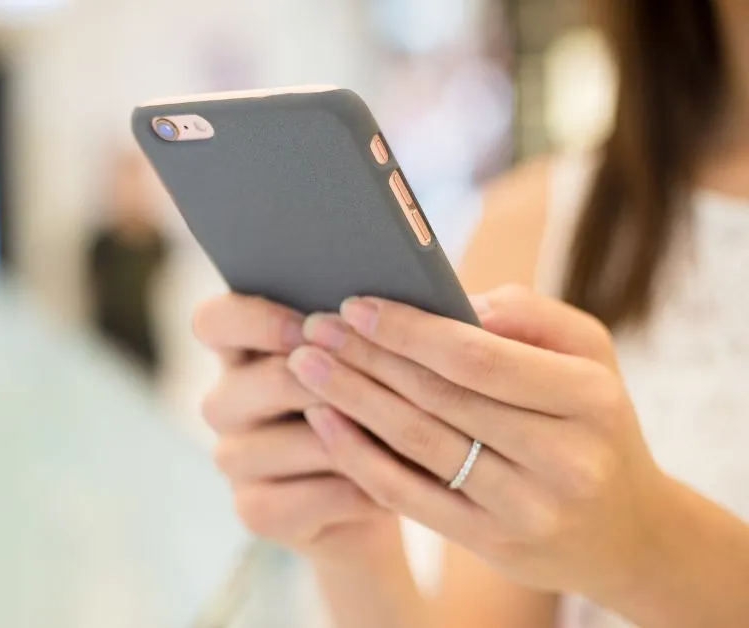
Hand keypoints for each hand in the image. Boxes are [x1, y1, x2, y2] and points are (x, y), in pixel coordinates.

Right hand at [193, 294, 398, 559]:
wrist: (386, 490)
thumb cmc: (384, 405)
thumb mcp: (373, 361)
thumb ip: (366, 331)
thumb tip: (396, 310)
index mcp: (243, 350)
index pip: (213, 321)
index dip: (255, 320)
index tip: (310, 327)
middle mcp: (226, 402)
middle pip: (255, 381)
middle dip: (327, 382)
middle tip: (379, 385)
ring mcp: (234, 458)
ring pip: (285, 443)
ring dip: (349, 440)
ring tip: (402, 439)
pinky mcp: (254, 509)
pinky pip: (304, 498)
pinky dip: (353, 491)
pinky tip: (389, 488)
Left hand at [288, 284, 669, 598]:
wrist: (625, 531)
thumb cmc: (589, 420)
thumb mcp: (586, 354)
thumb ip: (526, 314)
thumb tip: (448, 301)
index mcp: (589, 397)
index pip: (478, 358)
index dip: (408, 331)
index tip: (356, 305)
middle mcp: (564, 458)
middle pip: (439, 398)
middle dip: (366, 358)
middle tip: (314, 327)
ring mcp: (526, 507)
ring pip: (417, 443)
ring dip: (350, 398)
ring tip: (304, 365)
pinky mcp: (491, 542)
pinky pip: (408, 493)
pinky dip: (357, 454)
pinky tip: (322, 420)